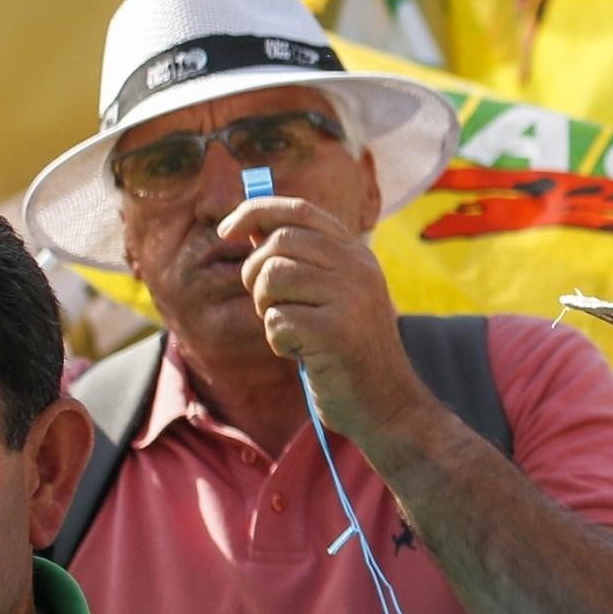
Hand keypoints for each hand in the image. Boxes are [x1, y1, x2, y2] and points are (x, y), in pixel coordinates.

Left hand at [221, 193, 424, 436]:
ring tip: (289, 329)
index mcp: (356, 254)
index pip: (298, 210)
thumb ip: (302, 260)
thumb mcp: (334, 294)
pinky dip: (278, 341)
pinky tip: (303, 353)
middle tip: (266, 303)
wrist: (386, 403)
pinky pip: (277, 320)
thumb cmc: (348, 350)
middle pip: (279, 242)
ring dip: (266, 308)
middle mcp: (358, 268)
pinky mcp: (337, 332)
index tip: (226, 230)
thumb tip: (251, 228)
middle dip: (255, 273)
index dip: (255, 212)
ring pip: (273, 277)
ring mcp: (351, 297)